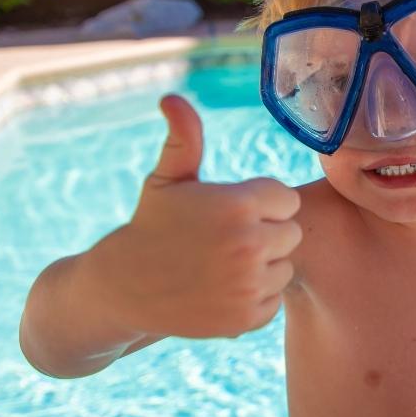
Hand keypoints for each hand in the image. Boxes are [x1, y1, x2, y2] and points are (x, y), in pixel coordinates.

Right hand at [94, 94, 302, 339]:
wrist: (123, 287)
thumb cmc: (152, 225)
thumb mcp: (168, 179)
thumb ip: (185, 138)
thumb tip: (173, 98)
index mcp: (238, 204)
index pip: (287, 199)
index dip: (262, 205)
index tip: (233, 212)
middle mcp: (249, 244)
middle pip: (291, 233)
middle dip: (266, 234)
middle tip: (226, 240)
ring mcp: (249, 284)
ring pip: (285, 267)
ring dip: (262, 267)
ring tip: (223, 265)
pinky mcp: (248, 318)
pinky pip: (274, 301)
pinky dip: (254, 298)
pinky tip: (222, 290)